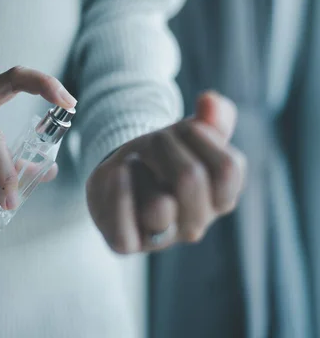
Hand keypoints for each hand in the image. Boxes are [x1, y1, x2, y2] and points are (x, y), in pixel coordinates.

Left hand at [86, 91, 246, 252]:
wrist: (120, 176)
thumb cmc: (162, 158)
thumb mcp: (190, 134)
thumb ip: (214, 118)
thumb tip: (210, 101)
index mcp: (219, 200)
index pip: (228, 169)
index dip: (205, 136)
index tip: (188, 127)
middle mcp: (194, 225)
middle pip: (191, 177)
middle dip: (166, 144)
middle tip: (153, 140)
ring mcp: (160, 238)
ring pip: (160, 207)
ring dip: (141, 167)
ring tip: (133, 161)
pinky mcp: (125, 244)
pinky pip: (125, 231)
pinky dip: (119, 194)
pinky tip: (117, 172)